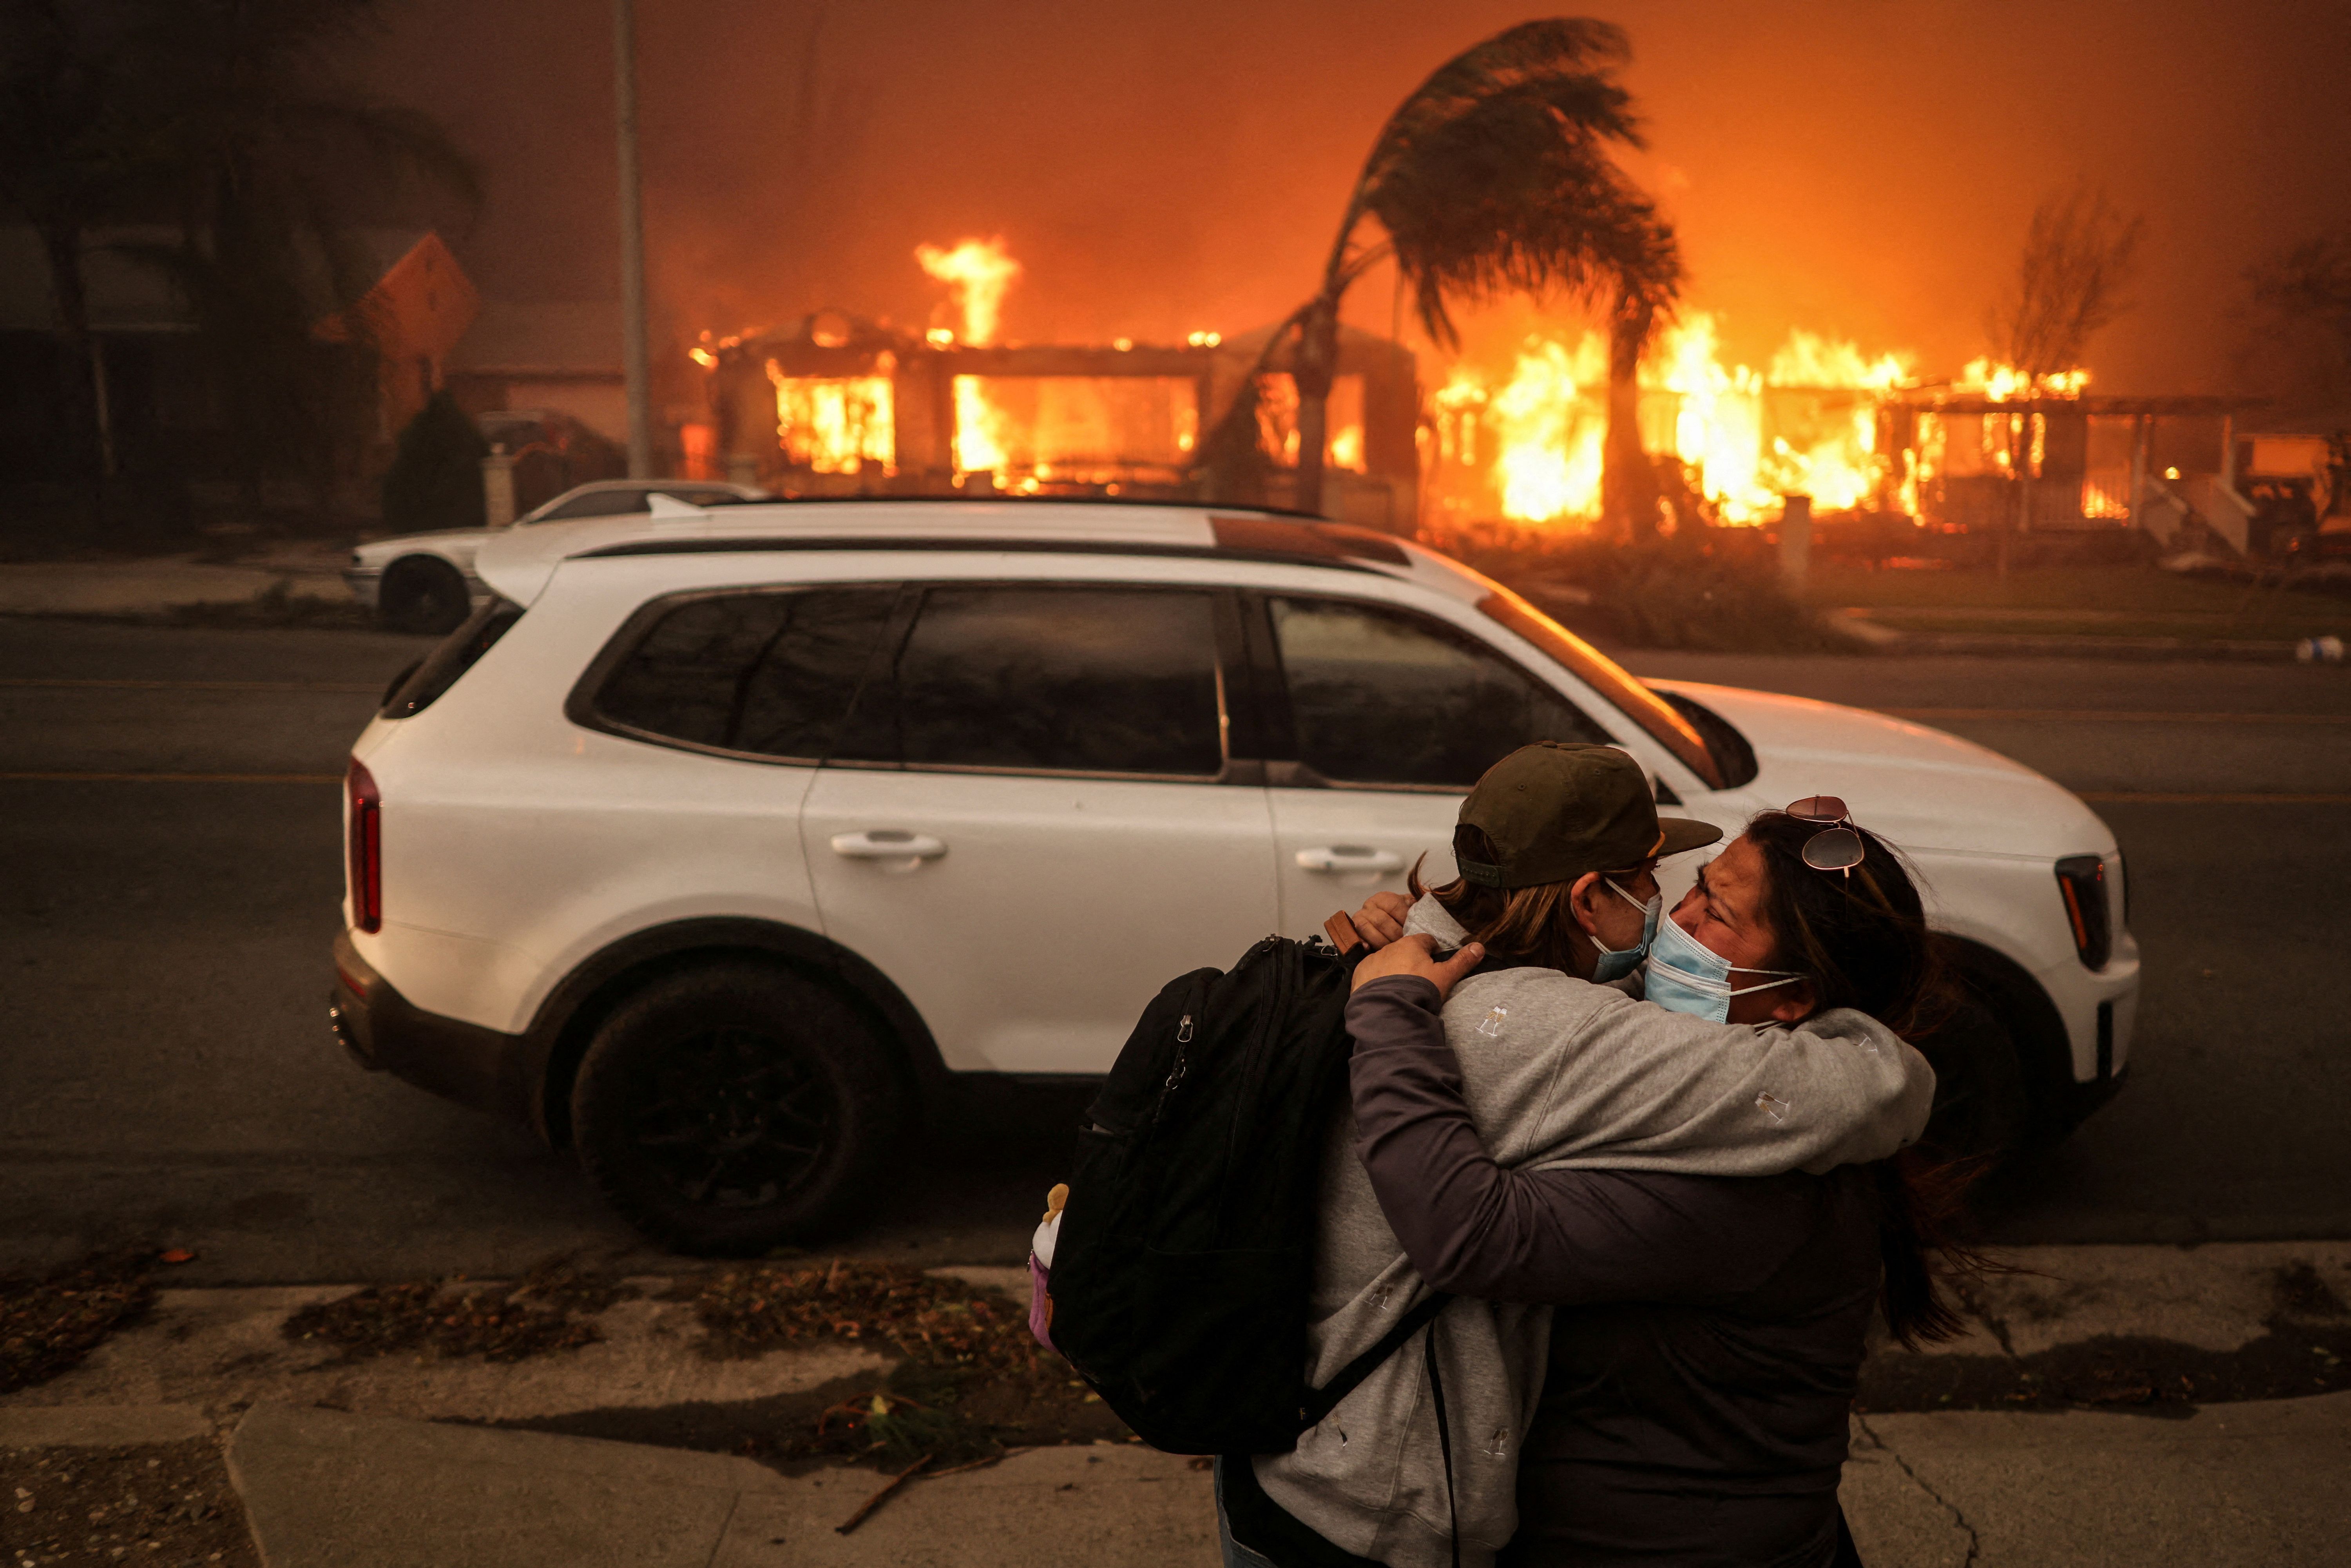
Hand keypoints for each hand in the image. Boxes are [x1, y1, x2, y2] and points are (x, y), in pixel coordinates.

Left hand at [1351, 934, 1484, 998]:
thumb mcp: (1446, 977)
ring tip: (1400, 991)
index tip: (1435, 964)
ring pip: (1387, 962)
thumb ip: (1462, 961)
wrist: (1389, 1011)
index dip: (1432, 952)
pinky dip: (1377, 981)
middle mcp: (1390, 947)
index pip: (1426, 941)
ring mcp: (1373, 960)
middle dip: (1411, 962)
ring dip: (1393, 971)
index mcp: (1412, 944)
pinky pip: (1371, 974)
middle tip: (1418, 982)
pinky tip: (1384, 994)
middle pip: (1405, 951)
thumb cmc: (1420, 990)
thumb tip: (1480, 946)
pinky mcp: (1360, 975)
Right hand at [1352, 891, 1413, 948]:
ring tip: (1393, 949)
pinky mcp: (1352, 930)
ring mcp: (1359, 917)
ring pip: (1368, 929)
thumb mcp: (1408, 909)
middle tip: (1405, 944)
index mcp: (1384, 898)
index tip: (1414, 930)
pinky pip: (1355, 937)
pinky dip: (1363, 943)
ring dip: (1382, 942)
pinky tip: (1370, 949)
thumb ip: (1417, 907)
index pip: (1394, 906)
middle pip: (1382, 921)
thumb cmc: (1399, 918)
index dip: (1404, 919)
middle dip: (1395, 935)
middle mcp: (1369, 905)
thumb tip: (1427, 908)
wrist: (1385, 925)